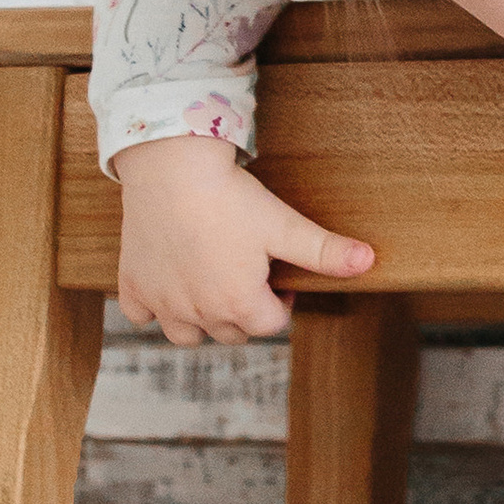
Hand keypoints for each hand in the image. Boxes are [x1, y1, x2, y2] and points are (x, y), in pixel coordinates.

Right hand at [111, 137, 373, 341]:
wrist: (171, 168)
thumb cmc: (230, 197)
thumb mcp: (283, 225)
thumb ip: (325, 251)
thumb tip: (369, 262)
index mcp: (239, 304)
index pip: (271, 325)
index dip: (281, 301)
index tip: (277, 274)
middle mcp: (198, 313)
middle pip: (232, 333)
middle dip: (245, 310)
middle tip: (247, 272)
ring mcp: (162, 302)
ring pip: (187, 335)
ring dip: (202, 319)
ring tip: (212, 283)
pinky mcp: (134, 285)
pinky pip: (142, 315)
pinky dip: (154, 306)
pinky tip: (169, 281)